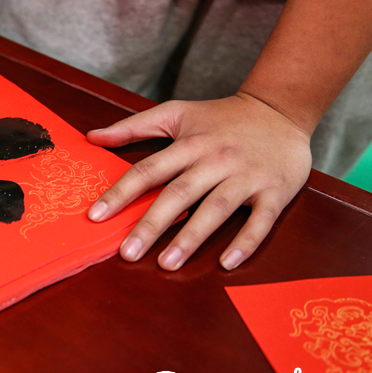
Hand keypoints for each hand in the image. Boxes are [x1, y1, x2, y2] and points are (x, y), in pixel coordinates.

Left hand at [86, 92, 311, 270]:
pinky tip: (226, 263)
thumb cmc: (221, 116)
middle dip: (151, 225)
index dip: (120, 193)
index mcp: (189, 144)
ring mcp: (246, 176)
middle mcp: (216, 160)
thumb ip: (132, 127)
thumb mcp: (176, 113)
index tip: (96, 216)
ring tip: (167, 263)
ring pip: (215, 209)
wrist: (280, 109)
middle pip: (178, 194)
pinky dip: (245, 242)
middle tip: (127, 253)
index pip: (148, 170)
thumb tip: (91, 137)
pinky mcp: (275, 191)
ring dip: (191, 238)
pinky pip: (261, 221)